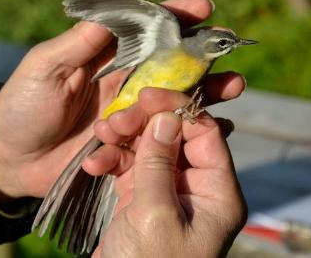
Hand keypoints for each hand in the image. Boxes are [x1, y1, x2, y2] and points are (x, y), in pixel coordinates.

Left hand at [0, 0, 245, 202]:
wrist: (10, 158)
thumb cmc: (22, 106)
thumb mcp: (45, 67)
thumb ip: (81, 40)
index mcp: (106, 55)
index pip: (146, 29)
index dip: (175, 15)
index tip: (203, 7)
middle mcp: (124, 80)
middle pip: (171, 62)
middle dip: (202, 54)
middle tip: (230, 49)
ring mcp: (130, 113)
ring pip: (176, 96)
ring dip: (205, 90)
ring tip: (233, 86)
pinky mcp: (132, 143)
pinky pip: (166, 134)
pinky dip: (191, 129)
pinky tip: (218, 128)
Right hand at [87, 88, 246, 257]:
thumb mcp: (155, 214)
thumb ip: (159, 162)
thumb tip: (167, 117)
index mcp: (217, 193)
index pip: (206, 133)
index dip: (179, 109)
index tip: (148, 95)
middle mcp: (196, 188)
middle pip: (176, 136)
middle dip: (145, 123)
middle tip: (116, 118)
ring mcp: (168, 192)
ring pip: (150, 148)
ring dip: (123, 139)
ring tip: (100, 137)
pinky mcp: (142, 199)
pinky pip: (130, 167)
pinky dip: (112, 161)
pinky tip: (93, 164)